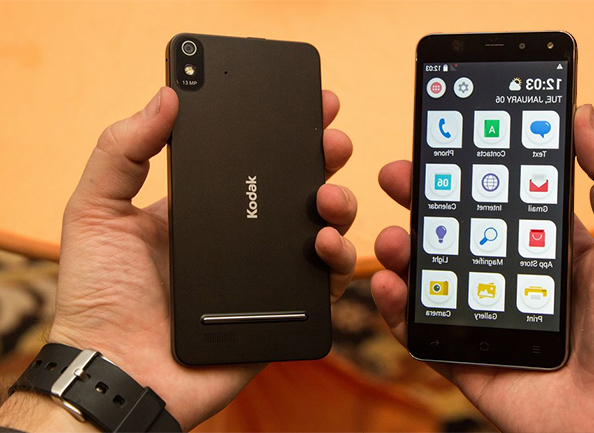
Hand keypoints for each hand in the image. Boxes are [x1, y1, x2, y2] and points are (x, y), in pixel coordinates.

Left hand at [41, 87, 355, 430]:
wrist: (119, 370)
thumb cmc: (99, 297)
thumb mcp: (96, 210)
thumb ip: (122, 150)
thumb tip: (166, 97)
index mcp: (204, 208)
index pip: (252, 161)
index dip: (282, 131)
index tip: (307, 104)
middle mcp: (241, 237)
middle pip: (295, 190)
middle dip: (322, 159)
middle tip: (332, 141)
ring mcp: (265, 272)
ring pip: (321, 230)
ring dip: (339, 204)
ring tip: (327, 196)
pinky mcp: (283, 310)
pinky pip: (325, 283)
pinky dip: (339, 260)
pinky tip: (326, 243)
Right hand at [372, 105, 593, 431]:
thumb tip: (584, 115)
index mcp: (554, 253)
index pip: (498, 204)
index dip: (466, 176)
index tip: (440, 148)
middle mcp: (517, 284)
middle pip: (456, 237)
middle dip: (423, 205)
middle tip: (397, 177)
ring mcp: (491, 323)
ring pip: (434, 282)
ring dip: (404, 255)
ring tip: (392, 236)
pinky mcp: (473, 363)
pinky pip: (425, 336)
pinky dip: (399, 312)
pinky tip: (389, 286)